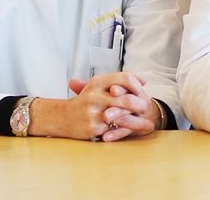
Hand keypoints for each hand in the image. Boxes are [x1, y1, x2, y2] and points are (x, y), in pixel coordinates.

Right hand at [44, 72, 158, 141]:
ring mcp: (93, 113)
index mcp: (97, 82)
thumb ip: (118, 81)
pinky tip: (133, 131)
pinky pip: (114, 130)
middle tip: (147, 108)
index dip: (137, 84)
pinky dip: (125, 131)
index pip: (124, 78)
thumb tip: (143, 80)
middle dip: (140, 105)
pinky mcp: (93, 128)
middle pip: (126, 99)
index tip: (142, 90)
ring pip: (123, 117)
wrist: (61, 117)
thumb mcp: (97, 85)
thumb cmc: (84, 100)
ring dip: (137, 121)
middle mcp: (95, 96)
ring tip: (148, 123)